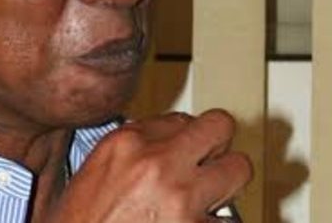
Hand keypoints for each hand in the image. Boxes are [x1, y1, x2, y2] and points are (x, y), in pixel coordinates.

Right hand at [47, 109, 251, 222]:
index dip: (186, 138)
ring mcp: (181, 198)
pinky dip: (216, 222)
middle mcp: (157, 162)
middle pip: (219, 126)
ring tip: (211, 197)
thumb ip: (131, 152)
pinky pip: (231, 220)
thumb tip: (162, 146)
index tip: (185, 150)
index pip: (181, 119)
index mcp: (127, 143)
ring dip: (227, 185)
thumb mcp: (92, 173)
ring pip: (239, 169)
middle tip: (210, 162)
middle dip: (218, 145)